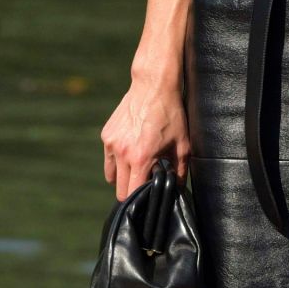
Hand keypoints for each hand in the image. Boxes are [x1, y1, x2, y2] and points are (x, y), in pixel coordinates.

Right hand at [100, 77, 190, 201]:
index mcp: (140, 159)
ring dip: (123, 177)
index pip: (131, 194)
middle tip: (145, 184)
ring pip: (111, 176)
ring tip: (138, 168)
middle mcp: (121, 153)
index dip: (140, 200)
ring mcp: (111, 143)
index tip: (148, 199)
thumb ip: (179, 171)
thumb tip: (176, 190)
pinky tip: (132, 151)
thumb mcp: (182, 145)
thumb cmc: (171, 115)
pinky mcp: (106, 135)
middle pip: (119, 189)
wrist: (153, 87)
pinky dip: (118, 160)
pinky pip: (109, 158)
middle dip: (132, 191)